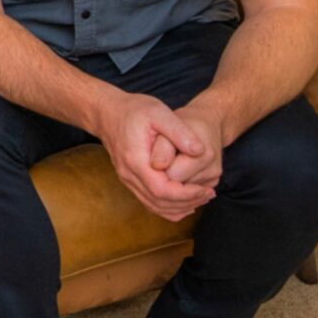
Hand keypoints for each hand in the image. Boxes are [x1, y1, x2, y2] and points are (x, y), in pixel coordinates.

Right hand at [96, 92, 214, 222]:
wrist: (108, 113)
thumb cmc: (133, 110)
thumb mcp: (159, 113)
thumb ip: (179, 132)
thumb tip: (200, 151)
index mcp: (136, 161)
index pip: (162, 190)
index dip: (186, 194)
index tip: (205, 189)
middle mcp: (129, 175)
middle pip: (159, 203)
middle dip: (187, 202)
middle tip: (209, 194)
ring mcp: (127, 180)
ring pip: (154, 206)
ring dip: (179, 207)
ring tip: (201, 198)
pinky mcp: (130, 180)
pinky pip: (149, 202)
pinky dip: (168, 207)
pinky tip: (184, 202)